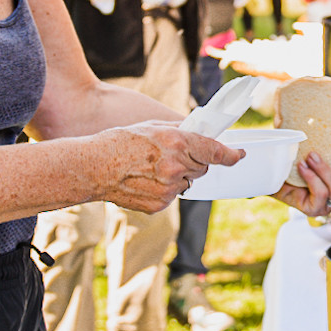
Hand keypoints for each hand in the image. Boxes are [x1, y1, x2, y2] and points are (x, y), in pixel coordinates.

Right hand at [98, 122, 241, 212]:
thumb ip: (179, 131)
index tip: (238, 154)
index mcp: (176, 143)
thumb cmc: (119, 142)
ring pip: (187, 182)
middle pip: (202, 167)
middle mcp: (176, 167)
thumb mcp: (152, 126)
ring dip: (179, 175)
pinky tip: (145, 180)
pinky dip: (165, 188)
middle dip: (195, 161)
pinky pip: (172, 195)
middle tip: (174, 155)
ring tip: (152, 168)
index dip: (230, 154)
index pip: (215, 152)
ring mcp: (168, 189)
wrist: (92, 168)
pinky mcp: (160, 204)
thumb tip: (198, 133)